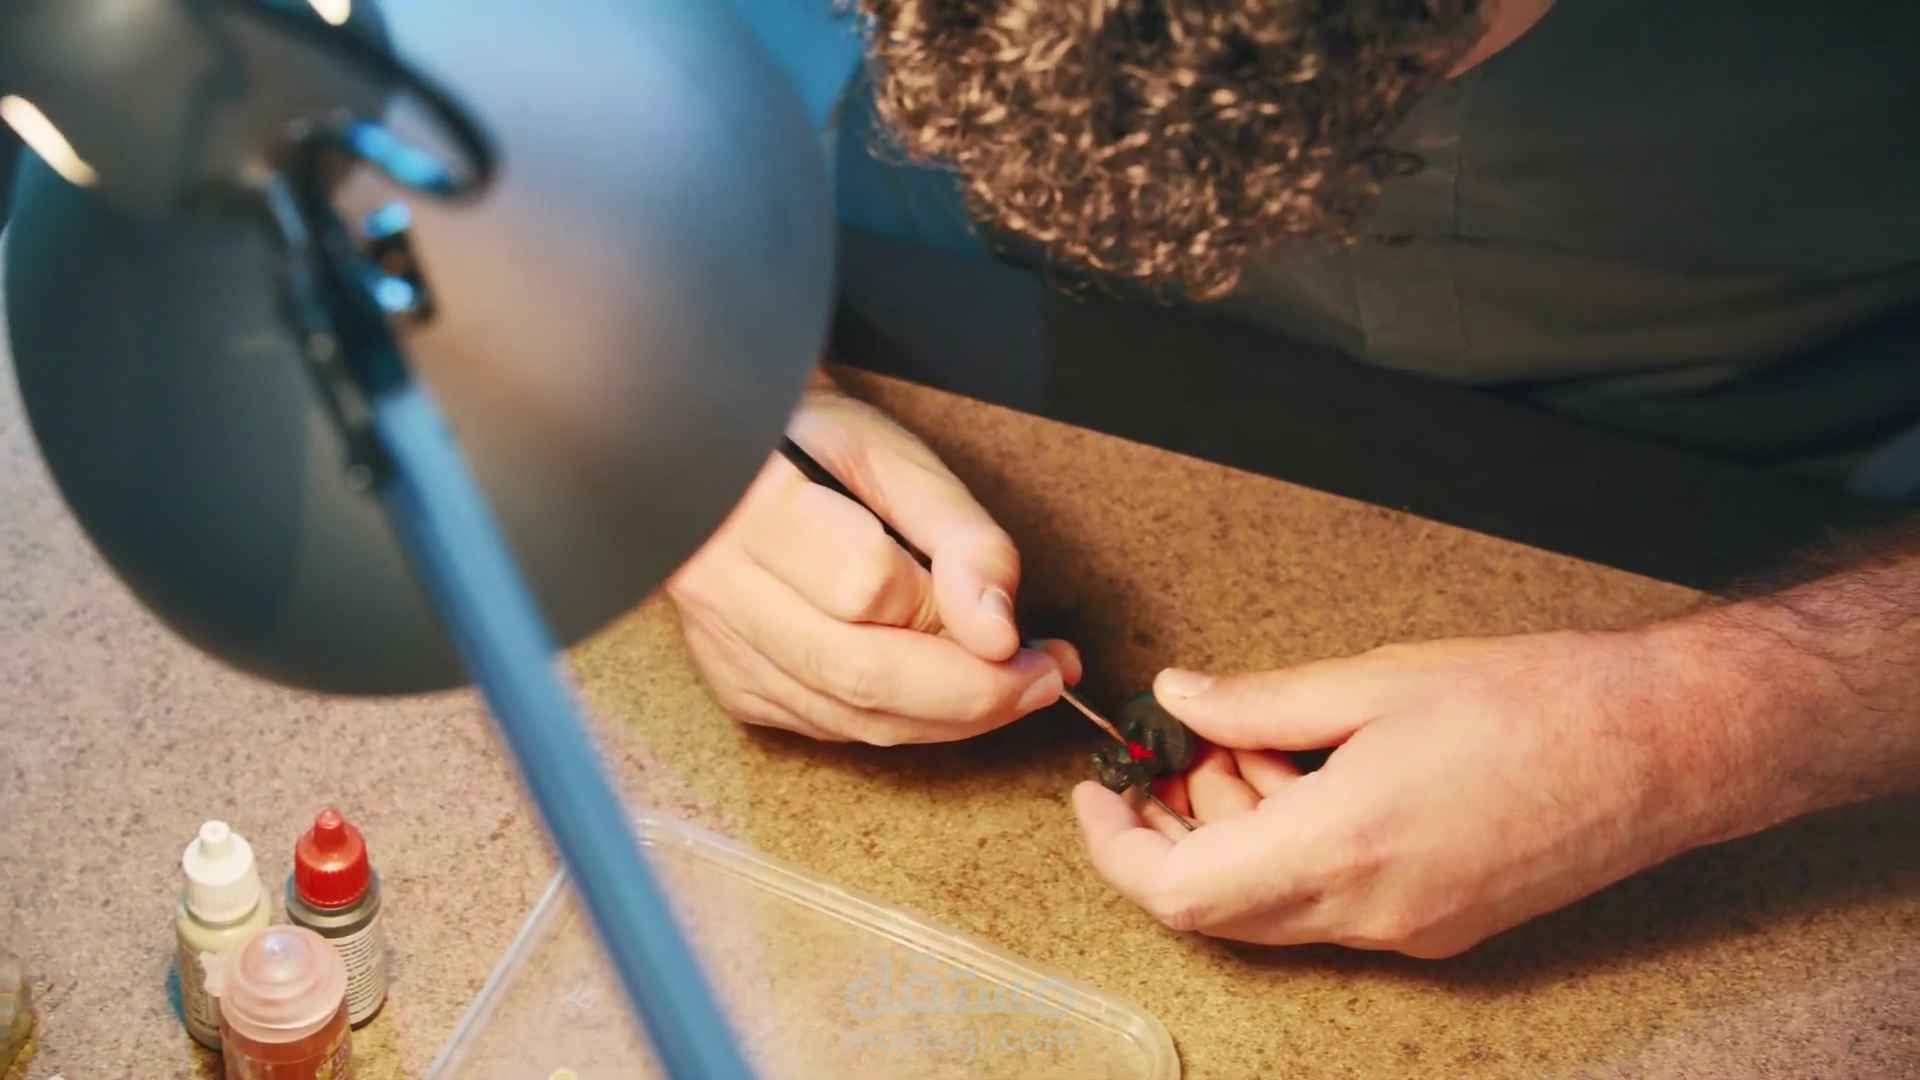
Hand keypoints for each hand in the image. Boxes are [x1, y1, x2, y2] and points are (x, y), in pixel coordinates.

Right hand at [668, 377, 1076, 744]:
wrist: (733, 459)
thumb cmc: (820, 445)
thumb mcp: (897, 459)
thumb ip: (959, 538)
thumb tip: (997, 634)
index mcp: (755, 508)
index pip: (867, 589)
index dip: (955, 620)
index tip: (1034, 638)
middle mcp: (723, 587)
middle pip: (858, 675)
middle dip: (971, 694)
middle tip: (1044, 679)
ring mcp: (723, 646)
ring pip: (848, 717)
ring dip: (946, 718)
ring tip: (1012, 687)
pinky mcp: (736, 686)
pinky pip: (832, 726)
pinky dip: (901, 720)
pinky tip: (941, 692)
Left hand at [1074, 630, 1733, 956]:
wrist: (1666, 748)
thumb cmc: (1536, 700)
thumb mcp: (1377, 680)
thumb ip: (1260, 702)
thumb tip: (1178, 698)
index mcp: (1343, 844)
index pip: (1179, 891)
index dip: (1117, 847)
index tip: (1097, 794)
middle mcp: (1369, 910)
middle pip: (1215, 908)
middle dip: (1174, 832)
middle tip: (1183, 752)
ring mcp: (1408, 931)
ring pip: (1270, 910)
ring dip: (1236, 837)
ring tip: (1259, 747)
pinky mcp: (1440, 929)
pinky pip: (1327, 909)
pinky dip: (1291, 852)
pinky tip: (1315, 778)